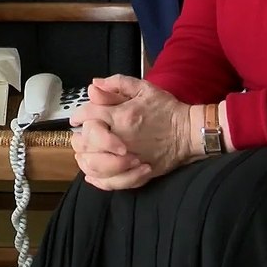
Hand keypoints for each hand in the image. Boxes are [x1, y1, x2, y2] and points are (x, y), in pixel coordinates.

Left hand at [70, 75, 201, 187]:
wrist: (190, 132)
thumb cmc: (167, 109)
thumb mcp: (144, 88)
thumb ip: (117, 84)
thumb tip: (93, 85)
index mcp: (121, 116)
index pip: (88, 116)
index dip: (78, 115)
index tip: (76, 118)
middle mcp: (121, 139)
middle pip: (85, 143)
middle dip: (79, 139)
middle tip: (80, 137)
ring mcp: (128, 159)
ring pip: (94, 165)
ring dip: (85, 160)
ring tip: (84, 155)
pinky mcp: (137, 174)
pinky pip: (111, 182)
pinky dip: (98, 180)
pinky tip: (93, 175)